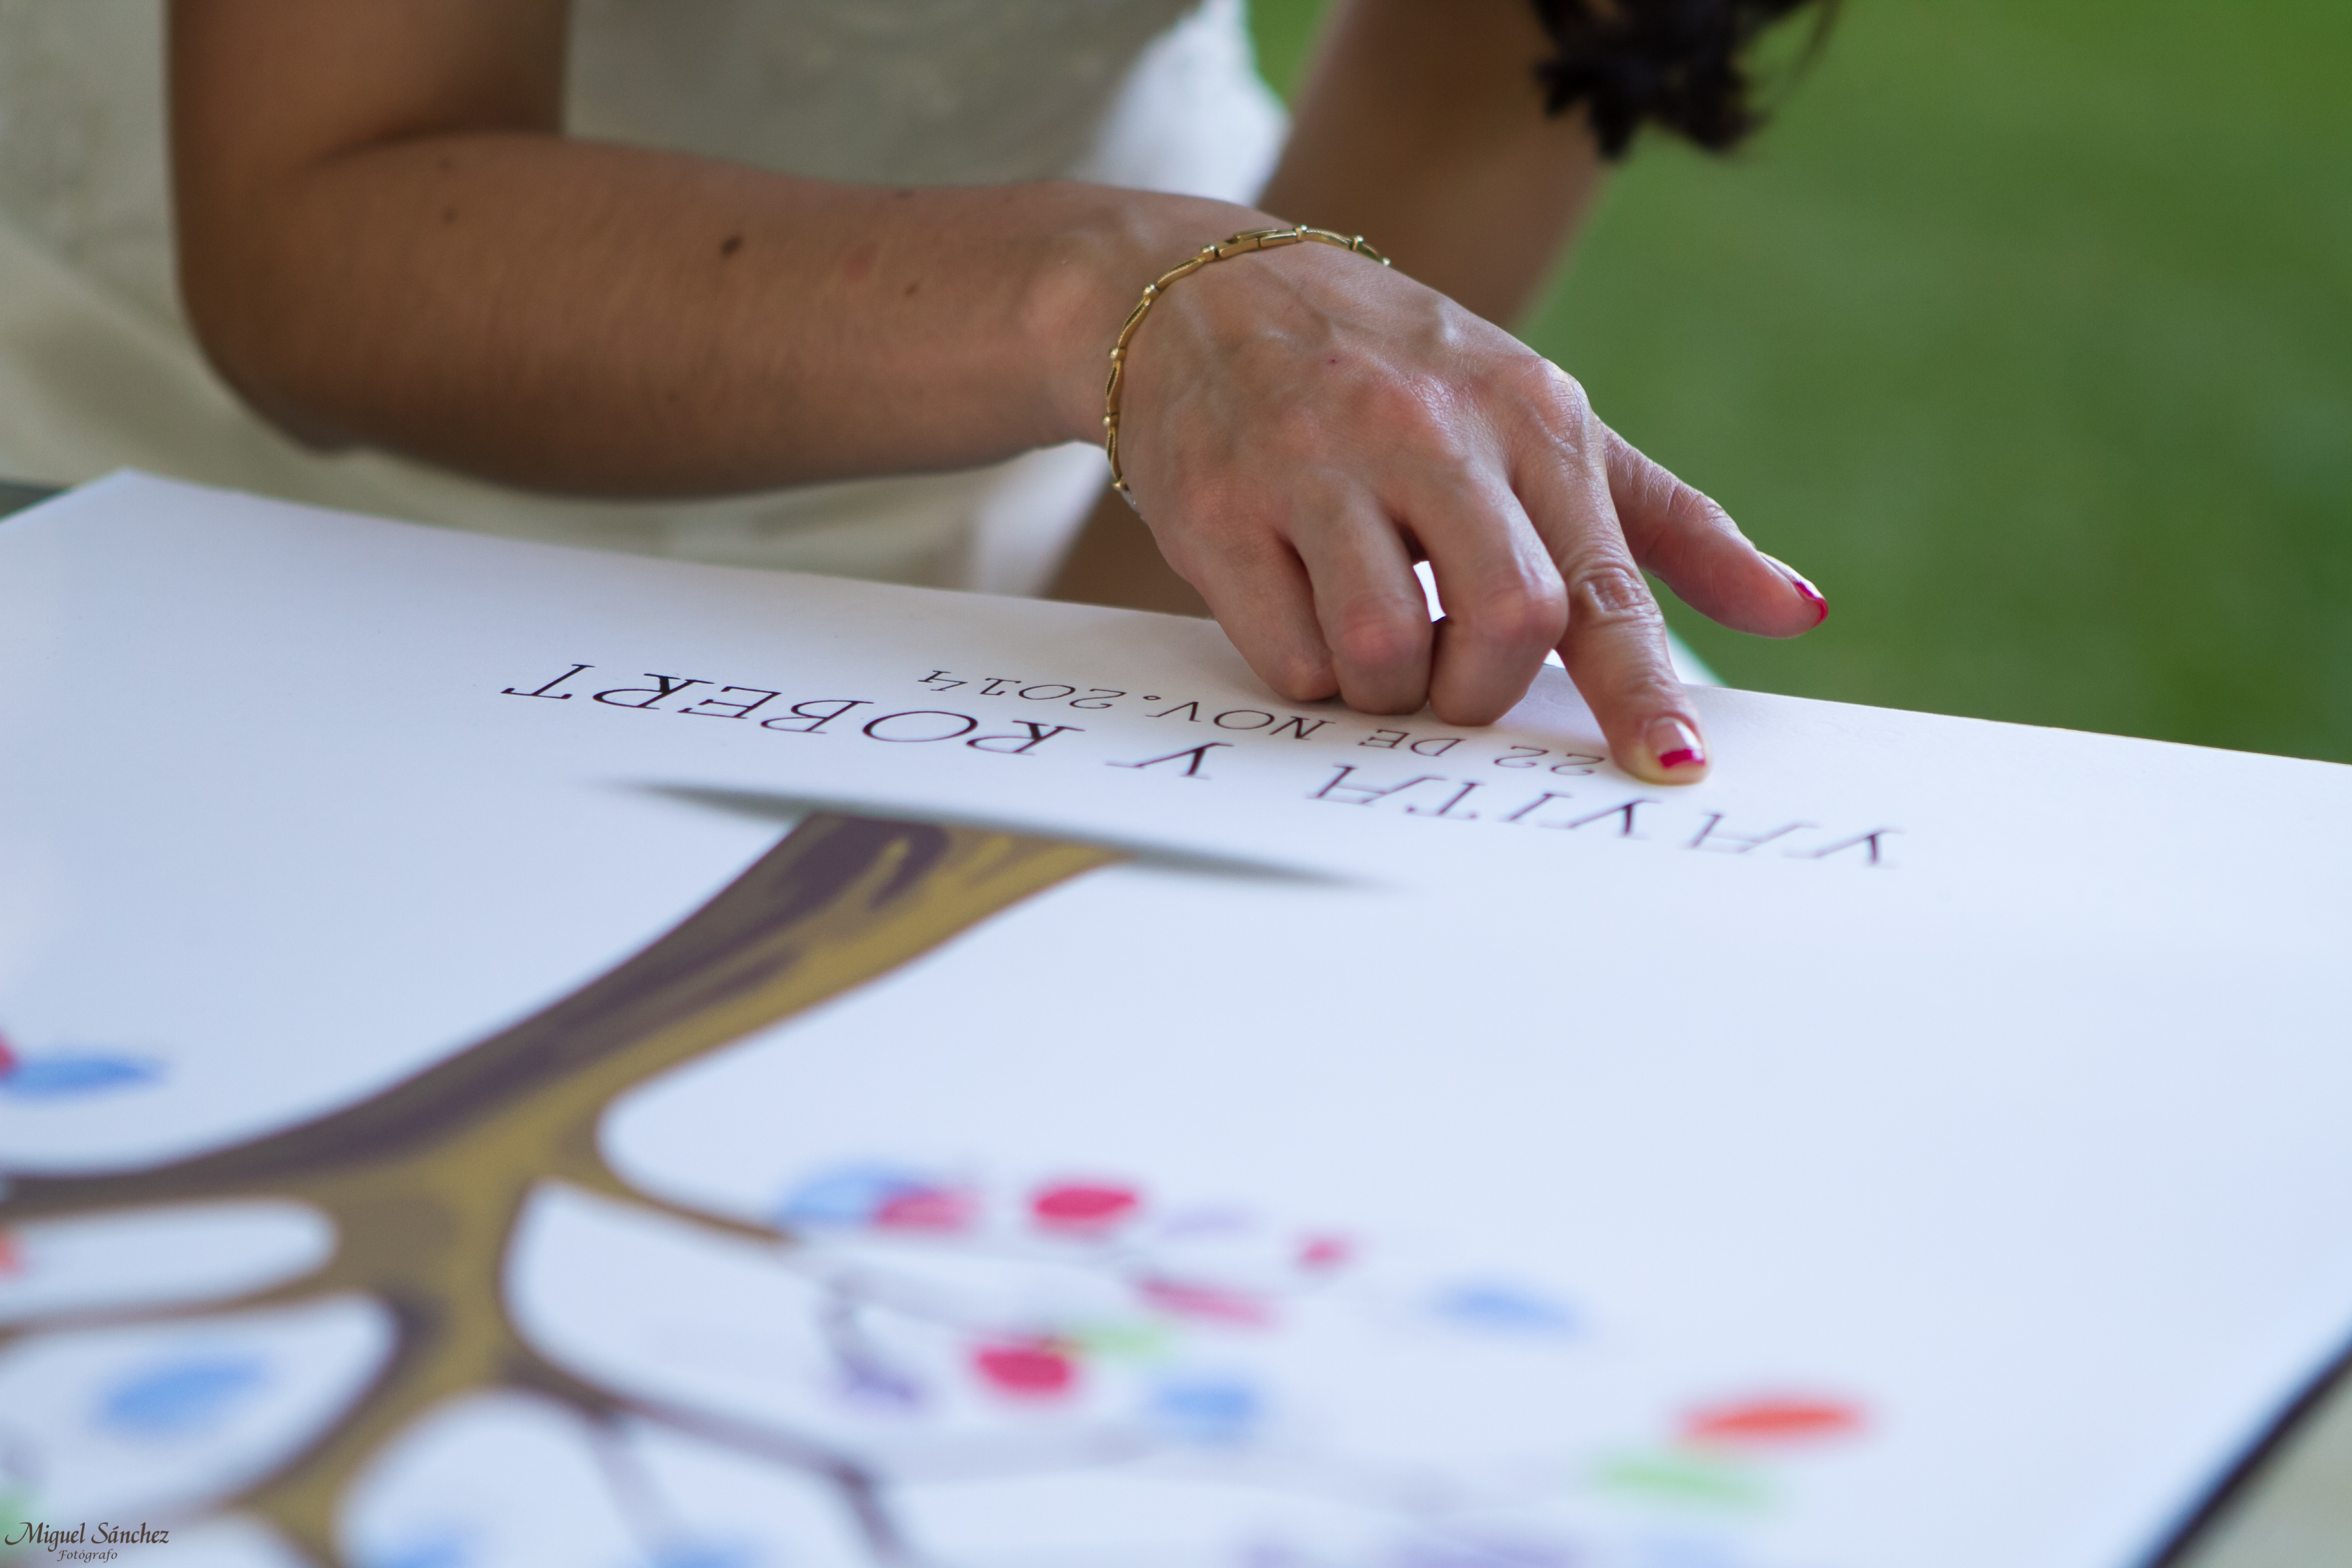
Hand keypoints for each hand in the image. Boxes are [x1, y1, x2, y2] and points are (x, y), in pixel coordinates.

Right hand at [1110, 238, 1826, 783]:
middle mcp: (1426, 432)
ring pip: (1385, 653)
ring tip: (1369, 629)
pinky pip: (1290, 655)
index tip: (1673, 766)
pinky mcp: (1220, 509)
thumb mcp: (1539, 417)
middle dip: (1482, 687)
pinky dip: (1308, 667)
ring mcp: (1315, 466)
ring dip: (1387, 686)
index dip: (1640, 688)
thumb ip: (1665, 523)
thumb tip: (1795, 613)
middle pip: (1507, 622)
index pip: (1603, 581)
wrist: (1202, 294)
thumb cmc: (1397, 375)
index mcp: (1529, 417)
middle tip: (1451, 672)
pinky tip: (1299, 604)